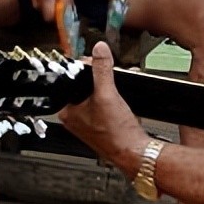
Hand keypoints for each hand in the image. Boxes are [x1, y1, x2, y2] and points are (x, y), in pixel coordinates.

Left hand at [59, 41, 148, 164]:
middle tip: (112, 72)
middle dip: (101, 75)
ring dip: (109, 85)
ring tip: (119, 85)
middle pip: (85, 85)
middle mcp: (74, 117)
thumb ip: (102, 70)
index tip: (98, 60)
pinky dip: (114, 97)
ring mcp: (88, 122)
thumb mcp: (108, 94)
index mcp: (67, 111)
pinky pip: (104, 103)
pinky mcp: (101, 124)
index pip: (71, 79)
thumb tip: (99, 50)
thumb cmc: (117, 133)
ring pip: (96, 93)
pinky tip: (122, 99)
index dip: (85, 66)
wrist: (135, 152)